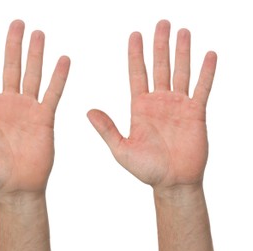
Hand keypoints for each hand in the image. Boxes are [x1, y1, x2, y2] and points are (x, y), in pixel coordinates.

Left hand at [0, 20, 69, 196]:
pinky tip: (63, 60)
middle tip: (17, 23)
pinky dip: (59, 77)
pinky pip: (53, 93)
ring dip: (36, 55)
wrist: (16, 187)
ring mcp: (28, 109)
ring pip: (32, 75)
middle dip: (13, 45)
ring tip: (38, 34)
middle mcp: (8, 103)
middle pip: (10, 67)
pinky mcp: (45, 118)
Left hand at [87, 20, 216, 189]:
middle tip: (161, 23)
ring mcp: (178, 105)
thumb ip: (107, 129)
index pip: (136, 73)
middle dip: (160, 44)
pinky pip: (202, 88)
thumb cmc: (146, 168)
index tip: (135, 35)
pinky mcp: (196, 113)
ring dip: (182, 51)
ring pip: (180, 72)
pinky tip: (208, 55)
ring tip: (182, 31)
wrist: (172, 182)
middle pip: (159, 66)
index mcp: (139, 107)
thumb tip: (88, 111)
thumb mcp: (121, 148)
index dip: (136, 54)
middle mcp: (158, 101)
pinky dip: (206, 72)